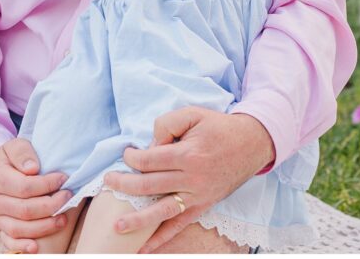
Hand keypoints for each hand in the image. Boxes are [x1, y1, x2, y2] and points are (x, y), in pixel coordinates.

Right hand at [0, 138, 72, 252]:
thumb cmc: (10, 160)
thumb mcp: (14, 147)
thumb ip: (23, 153)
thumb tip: (32, 168)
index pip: (25, 186)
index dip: (47, 184)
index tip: (63, 179)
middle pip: (25, 210)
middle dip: (51, 205)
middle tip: (68, 197)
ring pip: (19, 228)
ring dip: (44, 226)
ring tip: (62, 219)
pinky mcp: (0, 228)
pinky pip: (9, 241)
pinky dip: (22, 246)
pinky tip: (36, 247)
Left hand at [101, 108, 274, 252]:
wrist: (251, 143)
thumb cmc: (218, 127)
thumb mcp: (192, 114)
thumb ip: (167, 124)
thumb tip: (150, 144)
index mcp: (188, 155)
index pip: (149, 161)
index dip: (132, 158)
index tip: (127, 154)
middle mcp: (192, 179)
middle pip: (150, 186)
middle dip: (124, 185)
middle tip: (107, 182)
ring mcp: (198, 196)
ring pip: (162, 211)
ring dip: (138, 220)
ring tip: (117, 227)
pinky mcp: (203, 206)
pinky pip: (180, 225)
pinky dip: (162, 237)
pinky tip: (145, 247)